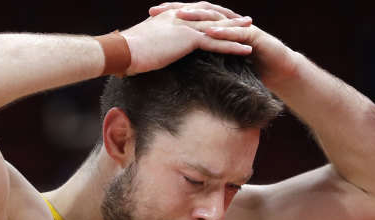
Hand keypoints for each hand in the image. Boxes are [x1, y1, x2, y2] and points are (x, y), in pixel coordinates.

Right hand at [121, 2, 252, 74]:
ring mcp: (186, 26)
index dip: (209, 15)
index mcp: (169, 16)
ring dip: (236, 30)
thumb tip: (152, 52)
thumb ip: (154, 43)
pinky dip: (233, 46)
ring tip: (252, 32)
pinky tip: (246, 50)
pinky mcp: (189, 39)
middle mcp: (180, 16)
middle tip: (244, 20)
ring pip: (217, 27)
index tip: (221, 19)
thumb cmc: (127, 52)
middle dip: (228, 17)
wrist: (122, 51)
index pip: (195, 11)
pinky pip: (216, 42)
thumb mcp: (143, 44)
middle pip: (210, 13)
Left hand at [150, 2, 298, 84]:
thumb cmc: (246, 67)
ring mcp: (238, 27)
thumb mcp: (216, 62)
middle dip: (179, 11)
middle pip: (199, 13)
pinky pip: (235, 32)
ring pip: (216, 19)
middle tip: (158, 11)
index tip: (149, 16)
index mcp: (214, 27)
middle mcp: (225, 23)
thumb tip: (172, 64)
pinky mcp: (252, 35)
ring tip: (180, 17)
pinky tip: (210, 33)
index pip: (190, 18)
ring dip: (198, 17)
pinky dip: (223, 32)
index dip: (170, 15)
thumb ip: (199, 58)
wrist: (276, 69)